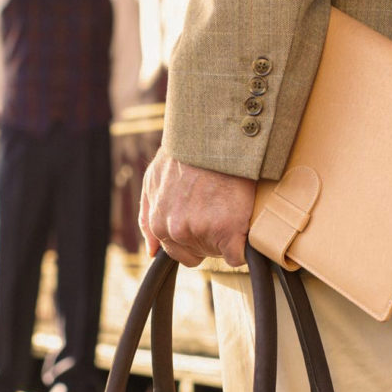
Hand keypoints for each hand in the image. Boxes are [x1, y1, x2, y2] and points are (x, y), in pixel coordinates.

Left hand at [139, 151, 255, 266]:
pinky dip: (244, 246)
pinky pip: (237, 256)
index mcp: (158, 223)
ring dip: (227, 237)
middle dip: (210, 238)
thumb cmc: (186, 153)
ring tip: (229, 205)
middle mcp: (176, 232)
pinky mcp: (227, 232)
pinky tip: (244, 223)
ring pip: (219, 252)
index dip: (196, 237)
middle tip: (219, 208)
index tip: (206, 218)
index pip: (179, 252)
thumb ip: (148, 215)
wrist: (213, 135)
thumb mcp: (154, 179)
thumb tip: (151, 251)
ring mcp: (201, 232)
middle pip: (200, 253)